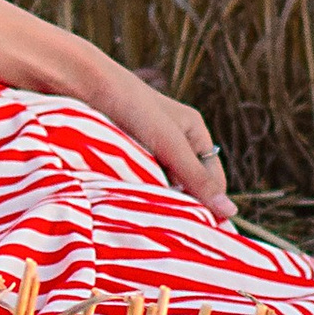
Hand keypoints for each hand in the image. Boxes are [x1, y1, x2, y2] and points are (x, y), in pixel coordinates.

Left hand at [106, 75, 236, 223]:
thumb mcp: (169, 144)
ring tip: (146, 211)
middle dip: (180, 203)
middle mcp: (173, 140)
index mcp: (193, 132)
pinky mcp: (124, 155)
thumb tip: (231, 212)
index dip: (209, 203)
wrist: (82, 85)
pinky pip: (138, 182)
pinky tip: (128, 201)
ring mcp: (148, 148)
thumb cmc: (132, 107)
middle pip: (186, 185)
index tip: (199, 229)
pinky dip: (136, 192)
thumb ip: (196, 178)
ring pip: (161, 186)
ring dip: (155, 199)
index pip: (213, 179)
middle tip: (170, 225)